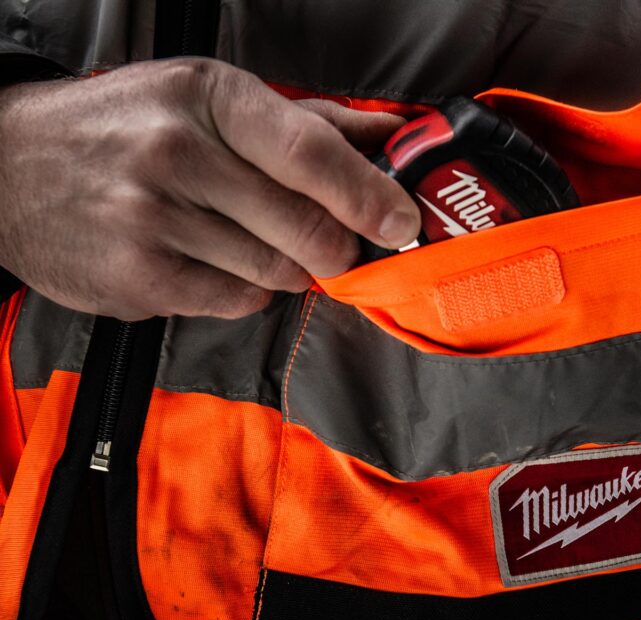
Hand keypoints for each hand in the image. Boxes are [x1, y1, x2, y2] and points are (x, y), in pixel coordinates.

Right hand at [0, 58, 419, 318]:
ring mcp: (155, 220)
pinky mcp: (142, 278)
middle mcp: (178, 153)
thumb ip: (307, 122)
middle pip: (304, 227)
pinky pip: (236, 301)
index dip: (368, 193)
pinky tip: (217, 265)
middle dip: (338, 249)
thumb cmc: (125, 131)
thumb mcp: (206, 101)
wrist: (12, 170)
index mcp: (206, 97)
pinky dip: (245, 291)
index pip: (311, 152)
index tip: (401, 221)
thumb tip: (392, 135)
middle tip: (339, 248)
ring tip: (258, 245)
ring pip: (276, 272)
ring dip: (289, 269)